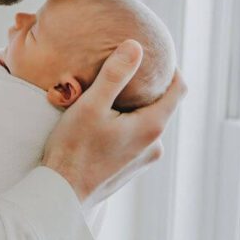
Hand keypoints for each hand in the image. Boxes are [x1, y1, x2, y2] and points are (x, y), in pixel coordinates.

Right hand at [41, 39, 186, 209]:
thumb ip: (115, 75)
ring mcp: (144, 159)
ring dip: (133, 108)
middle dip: (146, 88)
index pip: (179, 90)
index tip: (156, 55)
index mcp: (152, 126)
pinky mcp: (131, 168)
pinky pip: (136, 138)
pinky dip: (125, 125)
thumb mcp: (91, 105)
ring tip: (109, 97)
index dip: (172, 69)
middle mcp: (155, 145)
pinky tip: (102, 123)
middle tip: (125, 71)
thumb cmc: (73, 149)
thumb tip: (135, 46)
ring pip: (146, 123)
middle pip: (161, 105)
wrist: (61, 193)